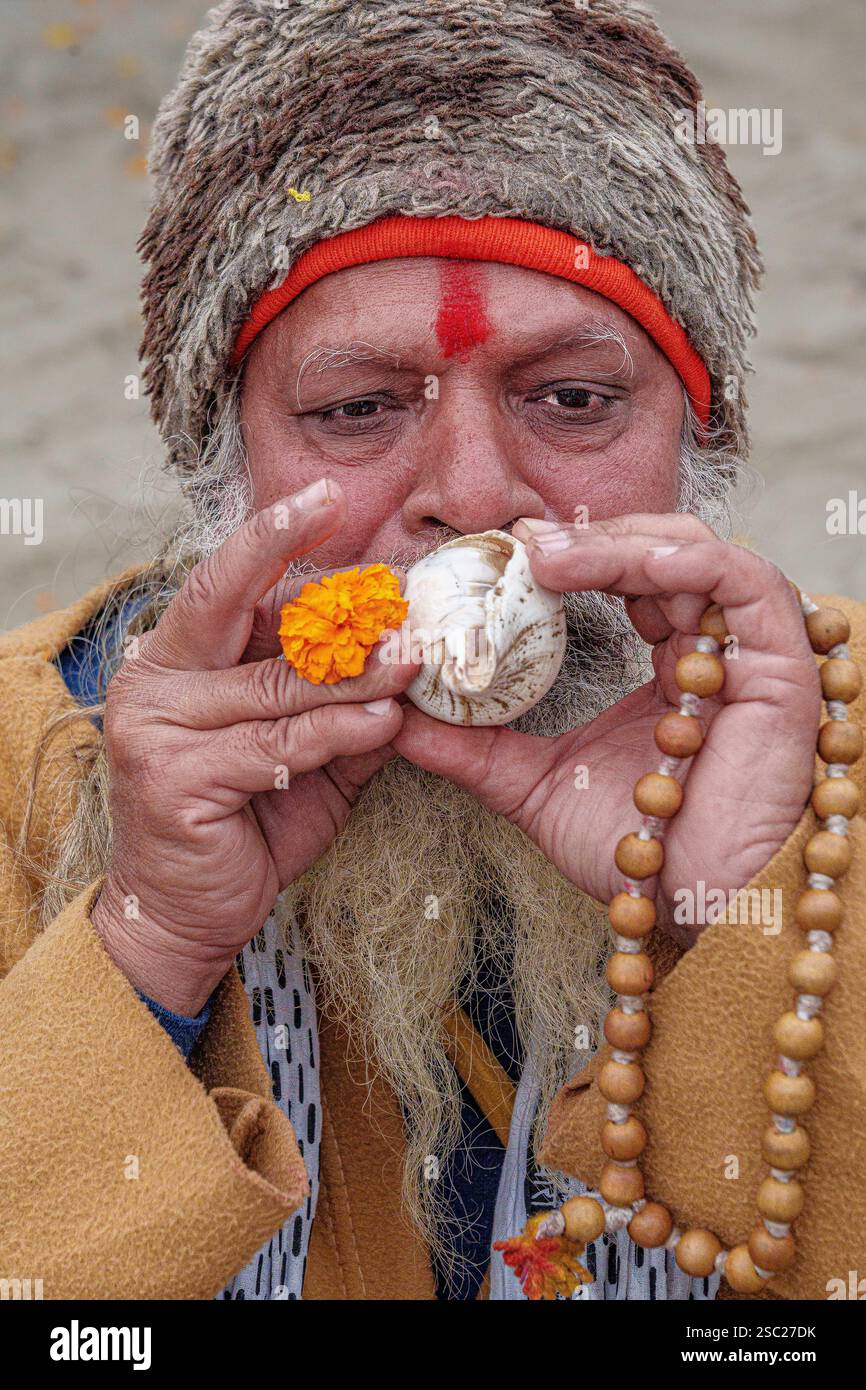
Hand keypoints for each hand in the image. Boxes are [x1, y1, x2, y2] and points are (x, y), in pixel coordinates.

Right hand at [92, 479, 417, 1013]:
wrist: (185, 915)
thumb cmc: (244, 826)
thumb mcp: (302, 755)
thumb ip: (339, 706)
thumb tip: (407, 655)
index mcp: (177, 659)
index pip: (225, 583)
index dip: (273, 537)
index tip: (325, 497)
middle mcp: (153, 681)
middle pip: (227, 603)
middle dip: (294, 559)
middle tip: (354, 524)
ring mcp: (155, 728)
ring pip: (274, 685)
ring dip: (353, 670)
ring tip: (415, 655)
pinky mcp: (174, 778)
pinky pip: (276, 744)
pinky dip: (336, 732)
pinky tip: (385, 720)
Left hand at [393, 514, 820, 935]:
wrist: (699, 910)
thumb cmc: (640, 853)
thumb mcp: (537, 787)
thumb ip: (474, 748)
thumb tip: (399, 720)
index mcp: (666, 663)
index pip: (622, 578)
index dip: (568, 555)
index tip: (503, 555)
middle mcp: (710, 647)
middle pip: (655, 552)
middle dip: (584, 539)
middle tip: (517, 544)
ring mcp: (749, 650)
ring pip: (691, 554)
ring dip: (617, 543)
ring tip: (547, 556)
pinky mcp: (782, 662)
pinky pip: (744, 582)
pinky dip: (683, 561)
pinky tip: (628, 564)